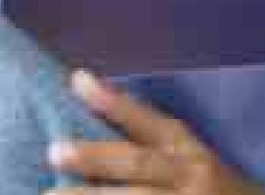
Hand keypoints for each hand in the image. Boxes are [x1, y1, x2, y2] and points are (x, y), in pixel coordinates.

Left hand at [48, 69, 264, 193]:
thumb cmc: (211, 191)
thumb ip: (148, 144)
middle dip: (95, 158)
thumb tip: (83, 106)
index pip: (148, 122)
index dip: (114, 101)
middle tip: (53, 151)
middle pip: (138, 164)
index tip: (77, 80)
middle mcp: (188, 180)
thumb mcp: (190, 161)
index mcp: (188, 153)